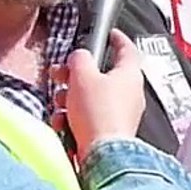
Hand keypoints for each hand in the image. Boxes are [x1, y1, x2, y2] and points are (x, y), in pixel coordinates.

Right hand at [50, 30, 145, 159]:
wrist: (102, 155)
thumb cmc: (98, 114)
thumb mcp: (82, 75)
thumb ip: (80, 59)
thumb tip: (79, 57)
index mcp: (130, 74)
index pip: (127, 48)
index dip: (116, 38)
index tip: (108, 34)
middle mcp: (129, 93)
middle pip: (101, 74)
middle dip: (76, 74)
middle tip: (61, 74)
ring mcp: (120, 113)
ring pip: (91, 97)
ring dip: (70, 98)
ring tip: (60, 104)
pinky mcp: (109, 131)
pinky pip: (88, 117)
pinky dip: (73, 118)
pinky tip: (64, 123)